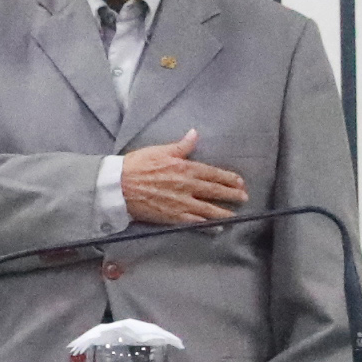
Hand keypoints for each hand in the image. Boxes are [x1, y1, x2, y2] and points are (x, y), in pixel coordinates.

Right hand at [119, 128, 249, 226]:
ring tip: (234, 214)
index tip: (240, 181)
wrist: (117, 186)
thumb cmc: (135, 166)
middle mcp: (187, 186)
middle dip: (231, 194)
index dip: (228, 178)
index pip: (213, 173)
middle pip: (215, 191)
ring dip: (224, 212)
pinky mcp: (173, 216)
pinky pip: (195, 222)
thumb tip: (194, 134)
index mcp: (185, 168)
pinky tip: (216, 228)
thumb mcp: (159, 151)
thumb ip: (181, 145)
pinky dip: (208, 225)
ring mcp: (182, 203)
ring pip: (209, 209)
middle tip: (243, 197)